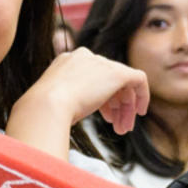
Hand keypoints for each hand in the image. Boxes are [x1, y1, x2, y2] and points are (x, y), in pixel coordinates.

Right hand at [26, 47, 149, 134]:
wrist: (47, 105)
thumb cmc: (45, 111)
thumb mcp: (56, 101)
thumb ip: (70, 98)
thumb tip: (76, 110)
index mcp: (67, 61)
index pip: (93, 77)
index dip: (103, 99)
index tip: (107, 117)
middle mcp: (85, 57)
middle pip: (109, 80)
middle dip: (116, 105)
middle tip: (119, 127)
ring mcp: (100, 62)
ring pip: (122, 83)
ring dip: (125, 108)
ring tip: (123, 129)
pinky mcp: (116, 72)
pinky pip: (138, 79)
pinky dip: (142, 95)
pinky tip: (140, 113)